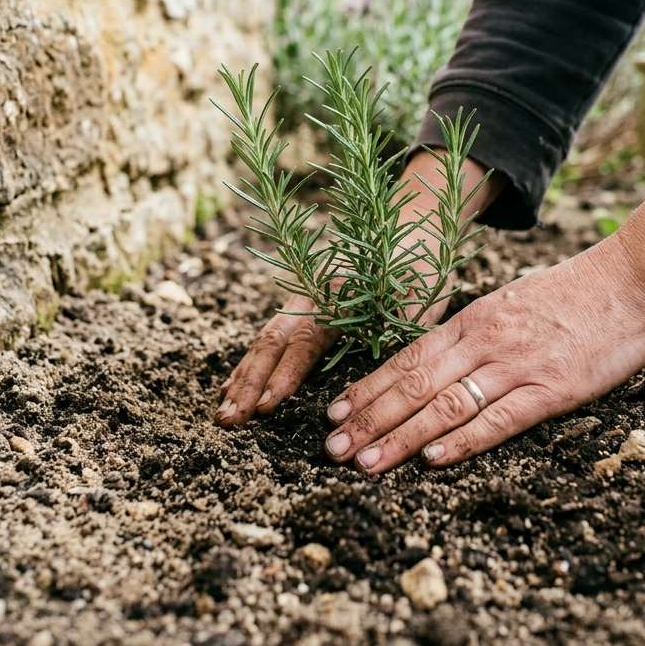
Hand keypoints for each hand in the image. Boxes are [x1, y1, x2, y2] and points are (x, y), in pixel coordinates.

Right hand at [215, 151, 500, 425]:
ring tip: (223, 412)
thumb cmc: (421, 268)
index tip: (264, 407)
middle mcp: (312, 295)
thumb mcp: (416, 304)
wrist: (417, 226)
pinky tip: (236, 384)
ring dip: (243, 377)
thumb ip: (390, 337)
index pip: (302, 342)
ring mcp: (304, 298)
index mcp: (337, 295)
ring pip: (266, 339)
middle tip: (226, 420)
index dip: (283, 376)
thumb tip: (371, 384)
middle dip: (248, 383)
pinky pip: (272, 336)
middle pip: (271, 342)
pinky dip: (253, 363)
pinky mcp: (306, 304)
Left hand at [322, 169, 644, 471]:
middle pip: (413, 384)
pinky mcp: (552, 389)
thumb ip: (475, 332)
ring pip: (445, 405)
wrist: (632, 280)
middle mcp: (485, 341)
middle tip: (332, 448)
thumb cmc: (574, 292)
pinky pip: (499, 419)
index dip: (369, 387)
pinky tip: (433, 459)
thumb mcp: (511, 302)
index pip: (407, 358)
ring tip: (366, 462)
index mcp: (473, 320)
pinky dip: (462, 440)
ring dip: (401, 437)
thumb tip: (439, 360)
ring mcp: (517, 365)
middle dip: (369, 418)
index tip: (336, 411)